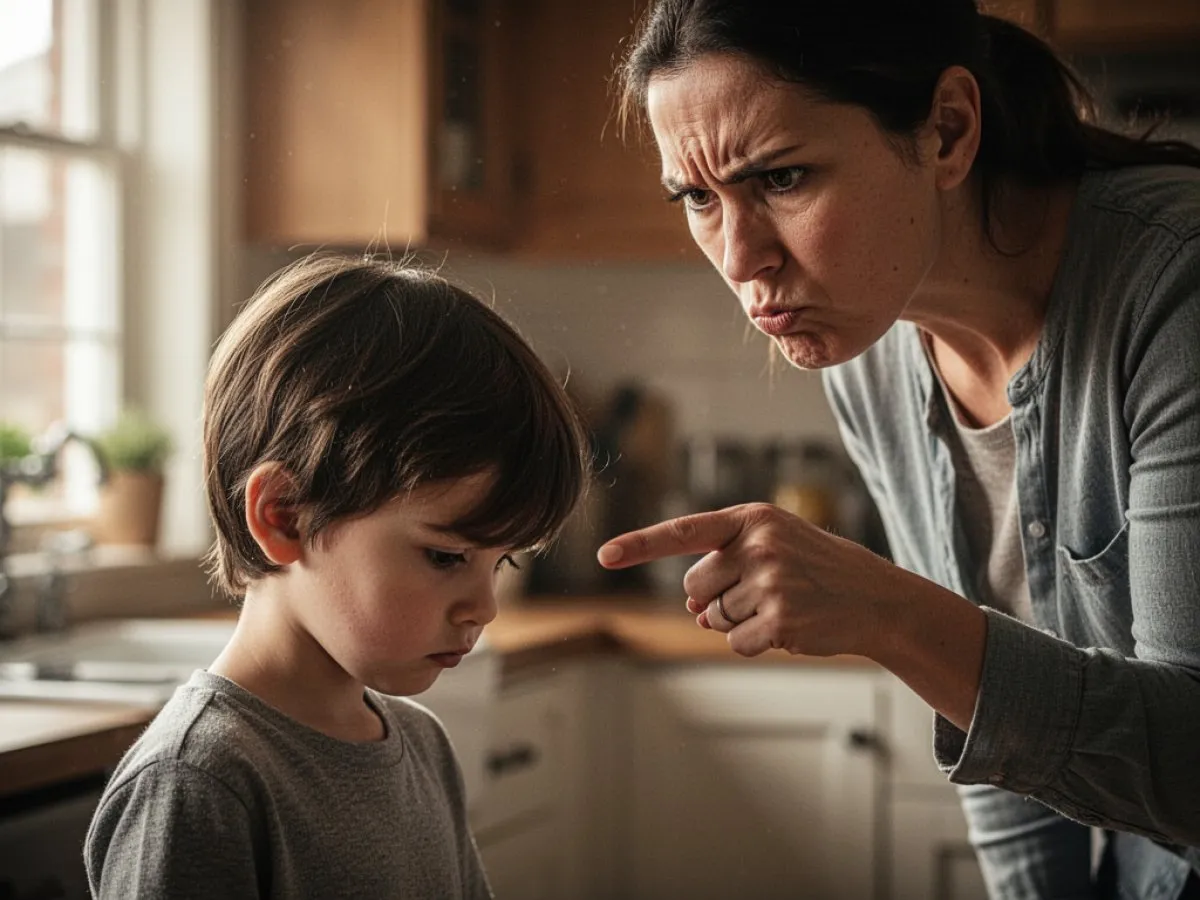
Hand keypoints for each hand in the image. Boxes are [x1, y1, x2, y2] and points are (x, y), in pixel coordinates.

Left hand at [596, 502, 899, 658]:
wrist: (877, 600)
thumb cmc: (820, 571)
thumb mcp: (775, 551)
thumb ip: (728, 569)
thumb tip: (695, 613)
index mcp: (752, 518)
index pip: (683, 531)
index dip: (639, 545)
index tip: (603, 555)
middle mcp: (758, 545)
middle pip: (695, 586)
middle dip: (719, 597)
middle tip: (767, 591)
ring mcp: (769, 583)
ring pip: (715, 617)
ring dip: (741, 621)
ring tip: (784, 605)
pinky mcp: (779, 620)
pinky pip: (736, 642)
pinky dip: (757, 642)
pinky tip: (790, 627)